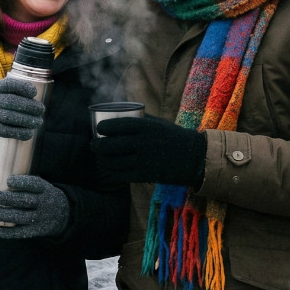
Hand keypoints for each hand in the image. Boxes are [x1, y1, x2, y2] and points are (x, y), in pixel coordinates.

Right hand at [0, 78, 44, 140]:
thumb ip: (11, 90)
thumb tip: (35, 97)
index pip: (9, 84)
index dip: (24, 88)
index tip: (34, 93)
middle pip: (12, 102)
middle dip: (30, 106)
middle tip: (41, 110)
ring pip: (11, 117)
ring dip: (28, 121)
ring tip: (38, 122)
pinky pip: (7, 131)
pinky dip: (20, 133)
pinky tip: (29, 133)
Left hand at [0, 175, 68, 238]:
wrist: (62, 212)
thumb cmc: (41, 195)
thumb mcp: (40, 186)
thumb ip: (24, 185)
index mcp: (44, 189)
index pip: (34, 184)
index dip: (21, 183)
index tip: (8, 181)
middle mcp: (44, 202)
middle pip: (26, 200)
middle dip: (9, 199)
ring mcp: (42, 217)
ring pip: (24, 217)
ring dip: (8, 216)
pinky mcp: (38, 230)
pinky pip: (24, 232)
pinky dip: (11, 233)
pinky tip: (0, 232)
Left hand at [91, 115, 206, 185]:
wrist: (194, 158)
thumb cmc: (175, 137)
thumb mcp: (159, 123)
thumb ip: (141, 119)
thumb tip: (120, 114)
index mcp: (146, 127)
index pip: (117, 125)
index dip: (103, 128)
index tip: (99, 129)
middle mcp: (142, 143)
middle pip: (110, 145)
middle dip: (97, 145)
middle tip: (94, 144)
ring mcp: (143, 160)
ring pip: (113, 162)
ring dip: (102, 160)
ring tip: (100, 157)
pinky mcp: (145, 175)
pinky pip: (121, 175)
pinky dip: (112, 172)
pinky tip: (110, 169)